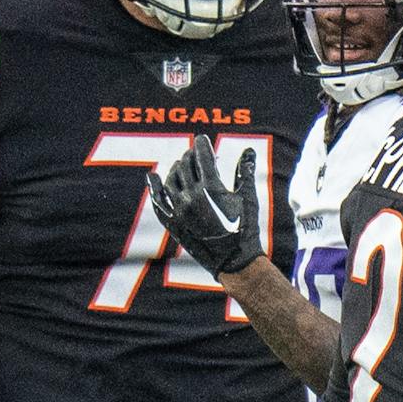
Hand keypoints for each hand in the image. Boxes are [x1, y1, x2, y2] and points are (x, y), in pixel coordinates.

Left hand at [148, 137, 263, 277]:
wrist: (233, 261)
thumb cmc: (244, 229)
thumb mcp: (248, 198)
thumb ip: (245, 172)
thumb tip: (249, 150)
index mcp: (211, 188)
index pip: (201, 156)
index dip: (201, 145)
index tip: (201, 140)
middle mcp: (191, 197)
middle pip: (185, 165)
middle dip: (191, 156)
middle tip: (196, 155)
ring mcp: (179, 210)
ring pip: (170, 180)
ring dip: (176, 169)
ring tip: (182, 166)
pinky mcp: (172, 223)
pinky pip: (158, 201)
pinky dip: (154, 187)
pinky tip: (152, 176)